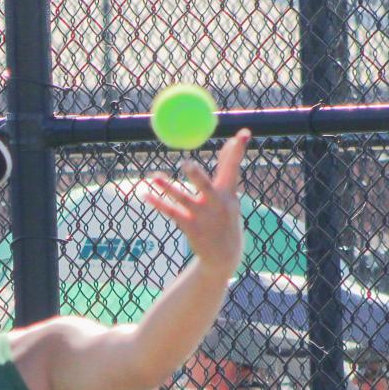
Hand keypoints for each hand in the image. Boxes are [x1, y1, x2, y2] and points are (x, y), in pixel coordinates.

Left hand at [136, 129, 249, 274]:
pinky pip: (170, 211)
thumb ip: (225, 171)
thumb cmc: (225, 219)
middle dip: (197, 176)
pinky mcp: (189, 227)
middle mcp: (216, 204)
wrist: (223, 256)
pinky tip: (145, 194)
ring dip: (168, 188)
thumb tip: (229, 142)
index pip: (234, 168)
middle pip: (206, 186)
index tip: (243, 133)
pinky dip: (157, 202)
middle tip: (186, 164)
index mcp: (229, 194)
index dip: (238, 150)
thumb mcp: (229, 197)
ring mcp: (202, 216)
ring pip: (182, 199)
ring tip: (154, 177)